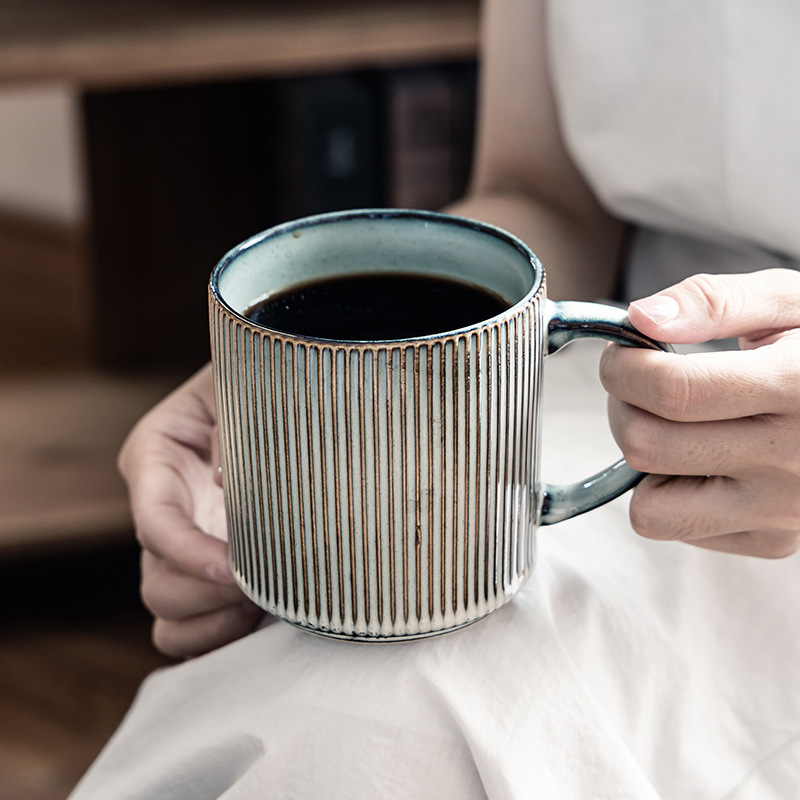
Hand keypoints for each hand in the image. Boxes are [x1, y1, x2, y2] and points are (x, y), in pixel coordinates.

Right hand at [118, 364, 264, 657]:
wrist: (281, 389)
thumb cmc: (261, 377)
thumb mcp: (245, 381)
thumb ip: (237, 425)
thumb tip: (227, 484)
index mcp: (157, 458)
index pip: (156, 523)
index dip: (188, 554)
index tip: (236, 571)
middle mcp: (165, 509)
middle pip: (156, 583)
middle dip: (206, 596)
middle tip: (264, 590)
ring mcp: (186, 544)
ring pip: (168, 615)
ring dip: (213, 626)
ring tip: (265, 610)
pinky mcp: (210, 567)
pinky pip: (196, 625)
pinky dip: (223, 636)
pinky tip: (267, 620)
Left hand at [600, 269, 799, 557]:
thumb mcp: (790, 299)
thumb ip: (713, 301)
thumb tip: (640, 317)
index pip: (672, 391)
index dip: (623, 367)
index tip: (622, 353)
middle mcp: (795, 460)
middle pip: (648, 446)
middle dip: (624, 405)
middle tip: (642, 384)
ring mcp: (785, 511)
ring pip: (652, 508)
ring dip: (643, 460)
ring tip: (674, 424)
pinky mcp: (775, 541)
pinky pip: (679, 529)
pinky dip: (674, 493)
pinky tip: (707, 457)